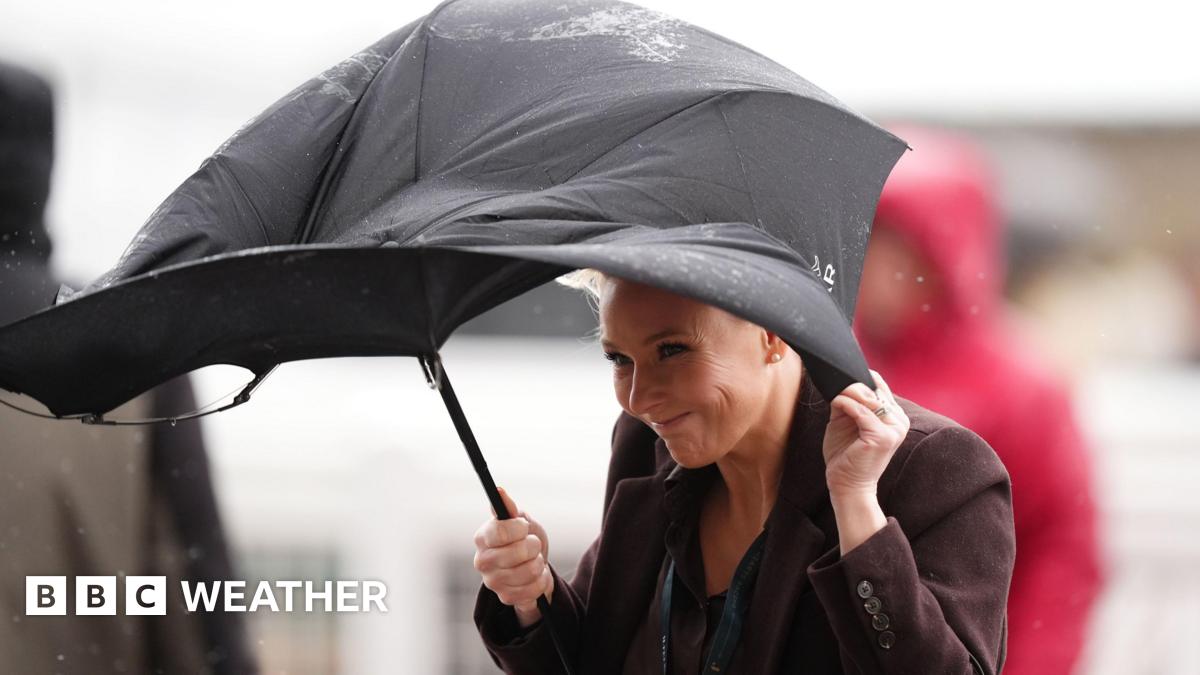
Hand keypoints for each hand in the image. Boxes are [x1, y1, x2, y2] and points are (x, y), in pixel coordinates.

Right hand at [473, 486, 552, 627]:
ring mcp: (493, 582)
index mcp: (483, 538)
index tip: (524, 527)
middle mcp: (483, 561)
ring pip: (529, 571)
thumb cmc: (524, 539)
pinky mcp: (506, 598)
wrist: (534, 566)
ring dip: (538, 563)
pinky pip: (534, 589)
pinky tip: (534, 576)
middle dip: (533, 546)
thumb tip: (499, 491)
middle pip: (518, 552)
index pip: (500, 531)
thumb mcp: (521, 520)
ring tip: (533, 560)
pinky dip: (541, 581)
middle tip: (532, 545)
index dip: (519, 528)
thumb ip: (509, 508)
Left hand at [822, 369, 910, 498]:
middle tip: (834, 385)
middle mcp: (899, 421)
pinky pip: (861, 411)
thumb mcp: (845, 422)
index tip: (843, 375)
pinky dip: (846, 403)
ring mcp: (894, 429)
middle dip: (853, 385)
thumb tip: (839, 383)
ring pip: (869, 399)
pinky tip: (836, 402)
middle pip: (876, 391)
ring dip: (848, 392)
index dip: (863, 378)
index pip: (881, 387)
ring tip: (834, 394)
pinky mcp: (882, 437)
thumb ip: (848, 403)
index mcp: (895, 417)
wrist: (847, 485)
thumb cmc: (846, 455)